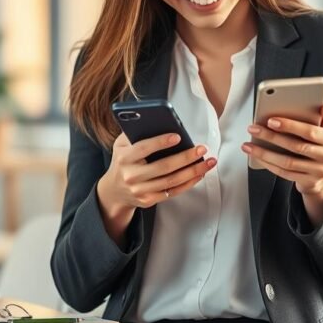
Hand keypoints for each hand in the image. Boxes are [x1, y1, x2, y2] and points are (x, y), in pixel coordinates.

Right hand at [98, 132, 215, 215]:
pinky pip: (173, 192)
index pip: (143, 148)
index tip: (178, 136)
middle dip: (186, 157)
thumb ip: (135, 133)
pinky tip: (199, 174)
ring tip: (208, 161)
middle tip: (202, 149)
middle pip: (163, 167)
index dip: (160, 142)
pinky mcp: (148, 200)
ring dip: (193, 171)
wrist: (114, 191)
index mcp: (124, 158)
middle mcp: (131, 175)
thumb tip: (159, 122)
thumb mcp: (121, 145)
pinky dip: (189, 183)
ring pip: (171, 181)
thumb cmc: (123, 161)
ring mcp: (140, 190)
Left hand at [242, 104, 322, 224]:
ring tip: (248, 145)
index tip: (271, 120)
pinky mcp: (309, 182)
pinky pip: (285, 173)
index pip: (310, 131)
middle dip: (272, 137)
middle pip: (296, 146)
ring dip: (265, 153)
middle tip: (254, 129)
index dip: (290, 126)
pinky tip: (257, 157)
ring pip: (287, 162)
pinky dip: (269, 164)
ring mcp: (319, 171)